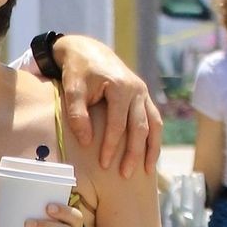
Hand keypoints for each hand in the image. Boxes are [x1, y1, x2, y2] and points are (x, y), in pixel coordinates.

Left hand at [55, 36, 161, 177]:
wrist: (88, 51)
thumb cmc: (78, 71)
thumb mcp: (72, 90)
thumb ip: (78, 115)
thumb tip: (87, 142)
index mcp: (121, 87)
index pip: (119, 124)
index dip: (112, 146)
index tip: (105, 165)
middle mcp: (138, 90)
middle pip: (140, 128)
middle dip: (134, 153)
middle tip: (126, 175)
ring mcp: (143, 93)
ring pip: (154, 125)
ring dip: (151, 149)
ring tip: (146, 171)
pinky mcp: (144, 97)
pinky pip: (154, 120)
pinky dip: (154, 138)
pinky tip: (150, 155)